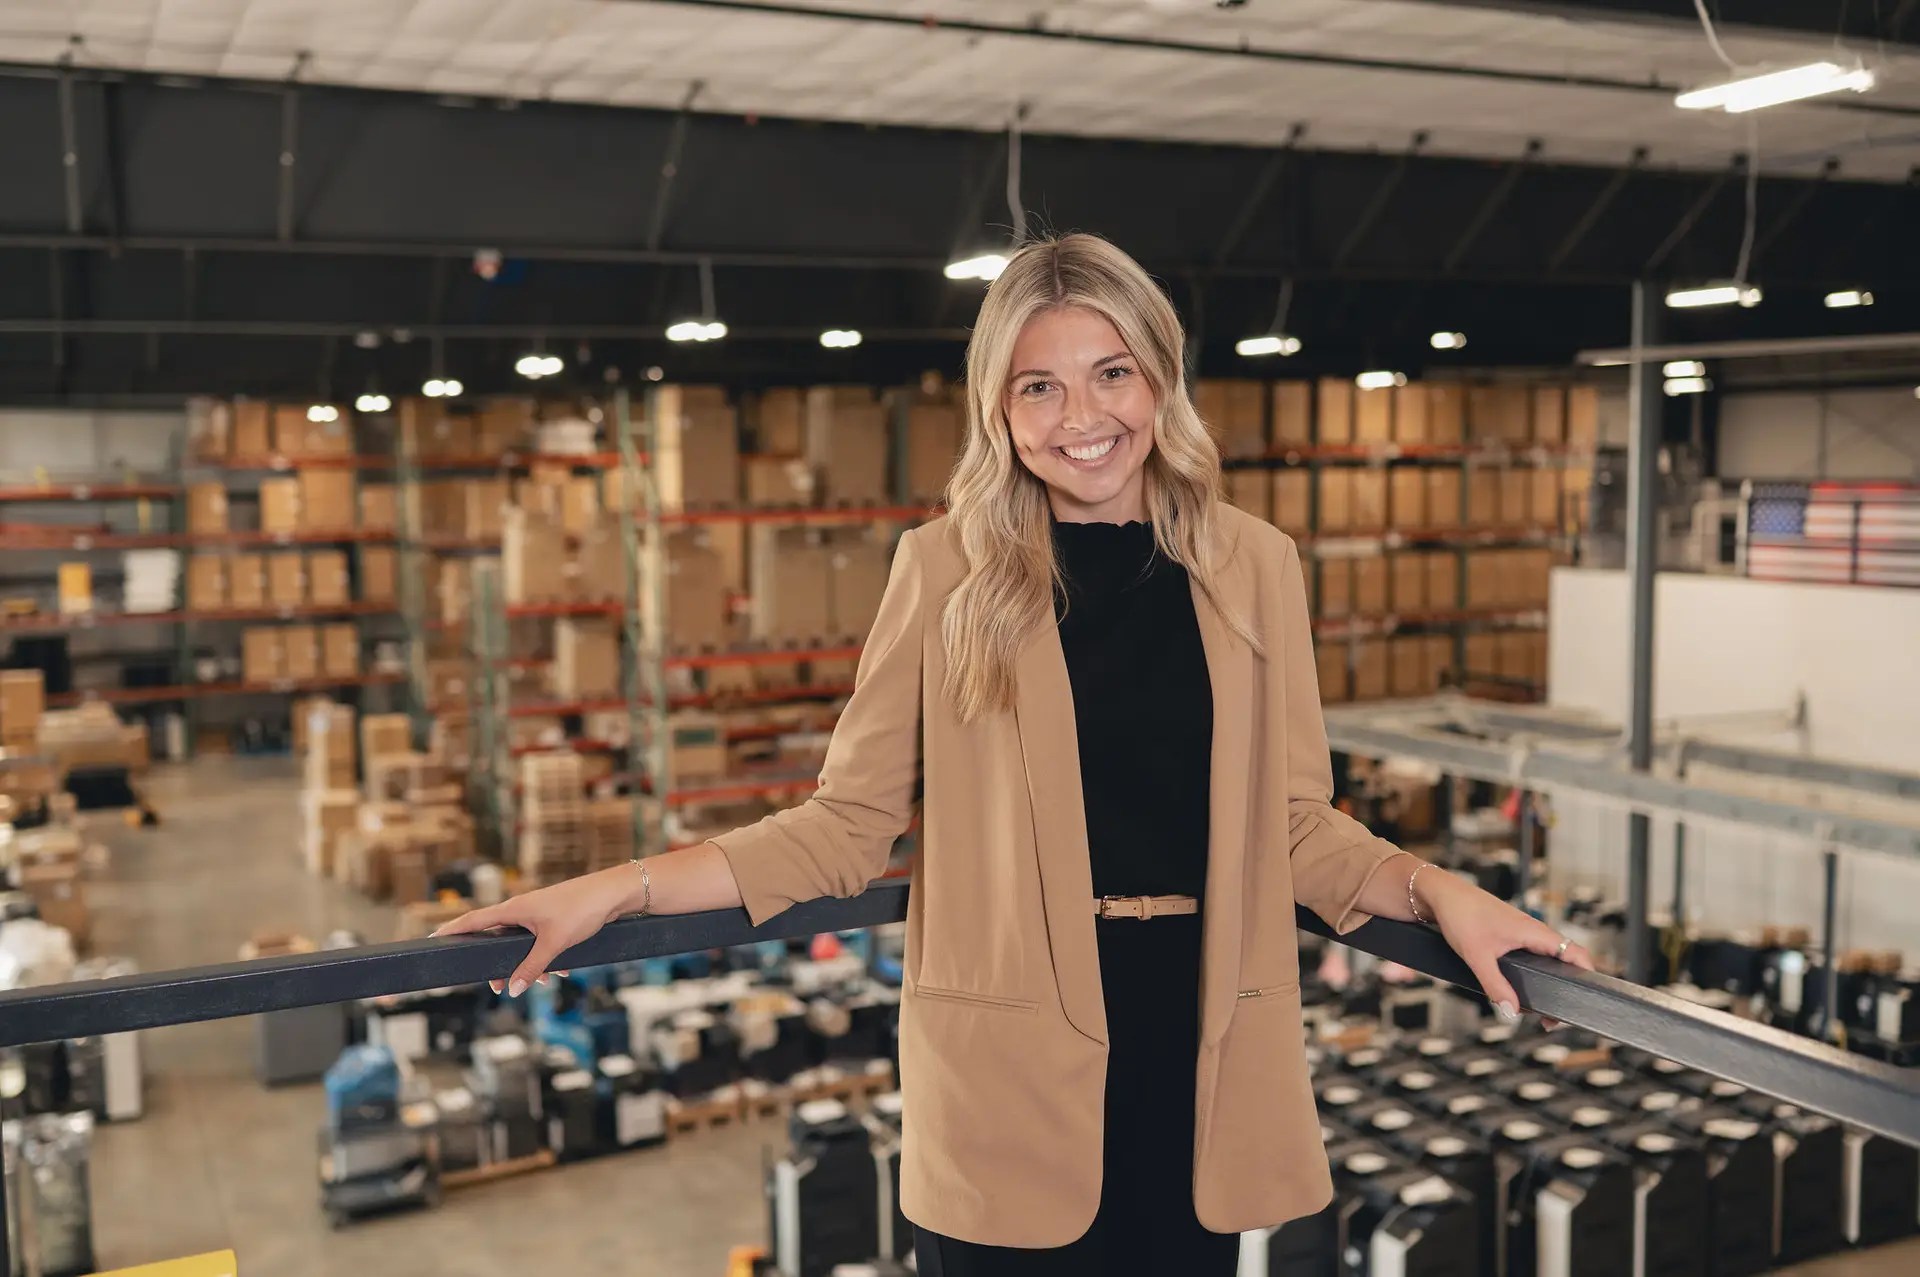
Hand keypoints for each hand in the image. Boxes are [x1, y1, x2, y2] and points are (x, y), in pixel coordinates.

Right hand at [432, 866, 634, 996]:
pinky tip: (558, 972)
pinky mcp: (553, 919)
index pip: (474, 920)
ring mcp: (537, 913)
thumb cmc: (582, 909)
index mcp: (514, 909)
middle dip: (496, 963)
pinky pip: (538, 942)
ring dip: (524, 964)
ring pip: (519, 943)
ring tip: (535, 983)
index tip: (432, 939)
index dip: (452, 930)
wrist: (614, 894)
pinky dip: (543, 958)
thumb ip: (532, 967)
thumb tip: (512, 989)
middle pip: (495, 938)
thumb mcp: (554, 943)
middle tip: (495, 985)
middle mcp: (521, 909)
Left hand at [1421, 871, 1593, 1026]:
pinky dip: (1529, 975)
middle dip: (1564, 989)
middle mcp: (1534, 932)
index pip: (1576, 953)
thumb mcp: (1478, 956)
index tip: (1586, 999)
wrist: (1441, 894)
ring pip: (1546, 961)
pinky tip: (1516, 992)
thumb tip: (1510, 1011)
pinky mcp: (1509, 936)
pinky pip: (1530, 958)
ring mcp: (1522, 934)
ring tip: (1536, 1011)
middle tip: (1551, 1018)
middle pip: (1564, 962)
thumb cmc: (1461, 915)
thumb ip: (1495, 986)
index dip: (1587, 975)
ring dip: (1545, 983)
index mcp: (1535, 932)